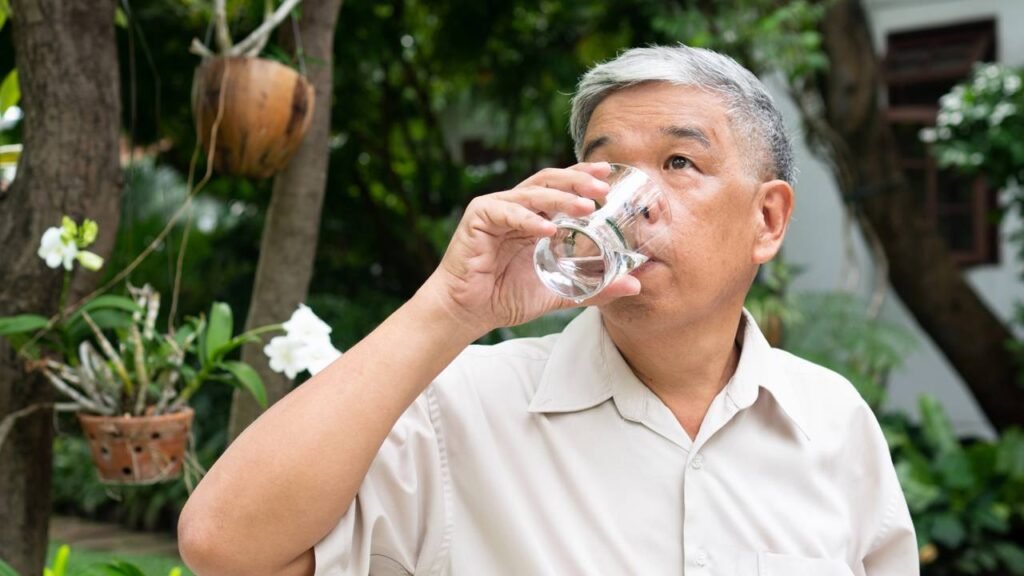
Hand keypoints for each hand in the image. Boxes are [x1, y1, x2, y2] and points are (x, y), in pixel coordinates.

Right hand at [419, 162, 642, 337]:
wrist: (468, 312)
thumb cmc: (505, 297)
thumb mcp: (559, 291)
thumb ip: (594, 287)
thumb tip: (634, 285)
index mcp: (534, 217)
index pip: (561, 188)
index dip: (583, 178)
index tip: (608, 175)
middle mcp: (516, 207)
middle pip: (549, 181)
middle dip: (578, 182)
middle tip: (602, 189)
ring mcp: (497, 209)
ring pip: (532, 192)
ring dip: (561, 198)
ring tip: (586, 208)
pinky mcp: (478, 217)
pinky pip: (506, 211)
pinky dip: (528, 219)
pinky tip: (548, 229)